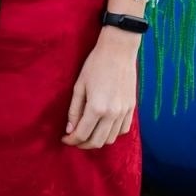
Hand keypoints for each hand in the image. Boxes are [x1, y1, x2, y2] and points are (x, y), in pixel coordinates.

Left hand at [63, 27, 139, 148]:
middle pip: (97, 142)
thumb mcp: (79, 86)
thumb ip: (74, 110)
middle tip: (74, 139)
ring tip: (88, 133)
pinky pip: (123, 130)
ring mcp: (124, 112)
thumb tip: (70, 129)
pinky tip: (104, 127)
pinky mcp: (132, 108)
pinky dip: (112, 133)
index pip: (82, 134)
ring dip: (98, 140)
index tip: (64, 139)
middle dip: (83, 144)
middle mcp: (112, 113)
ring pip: (111, 139)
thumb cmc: (95, 65)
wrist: (118, 51)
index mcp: (97, 108)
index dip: (71, 140)